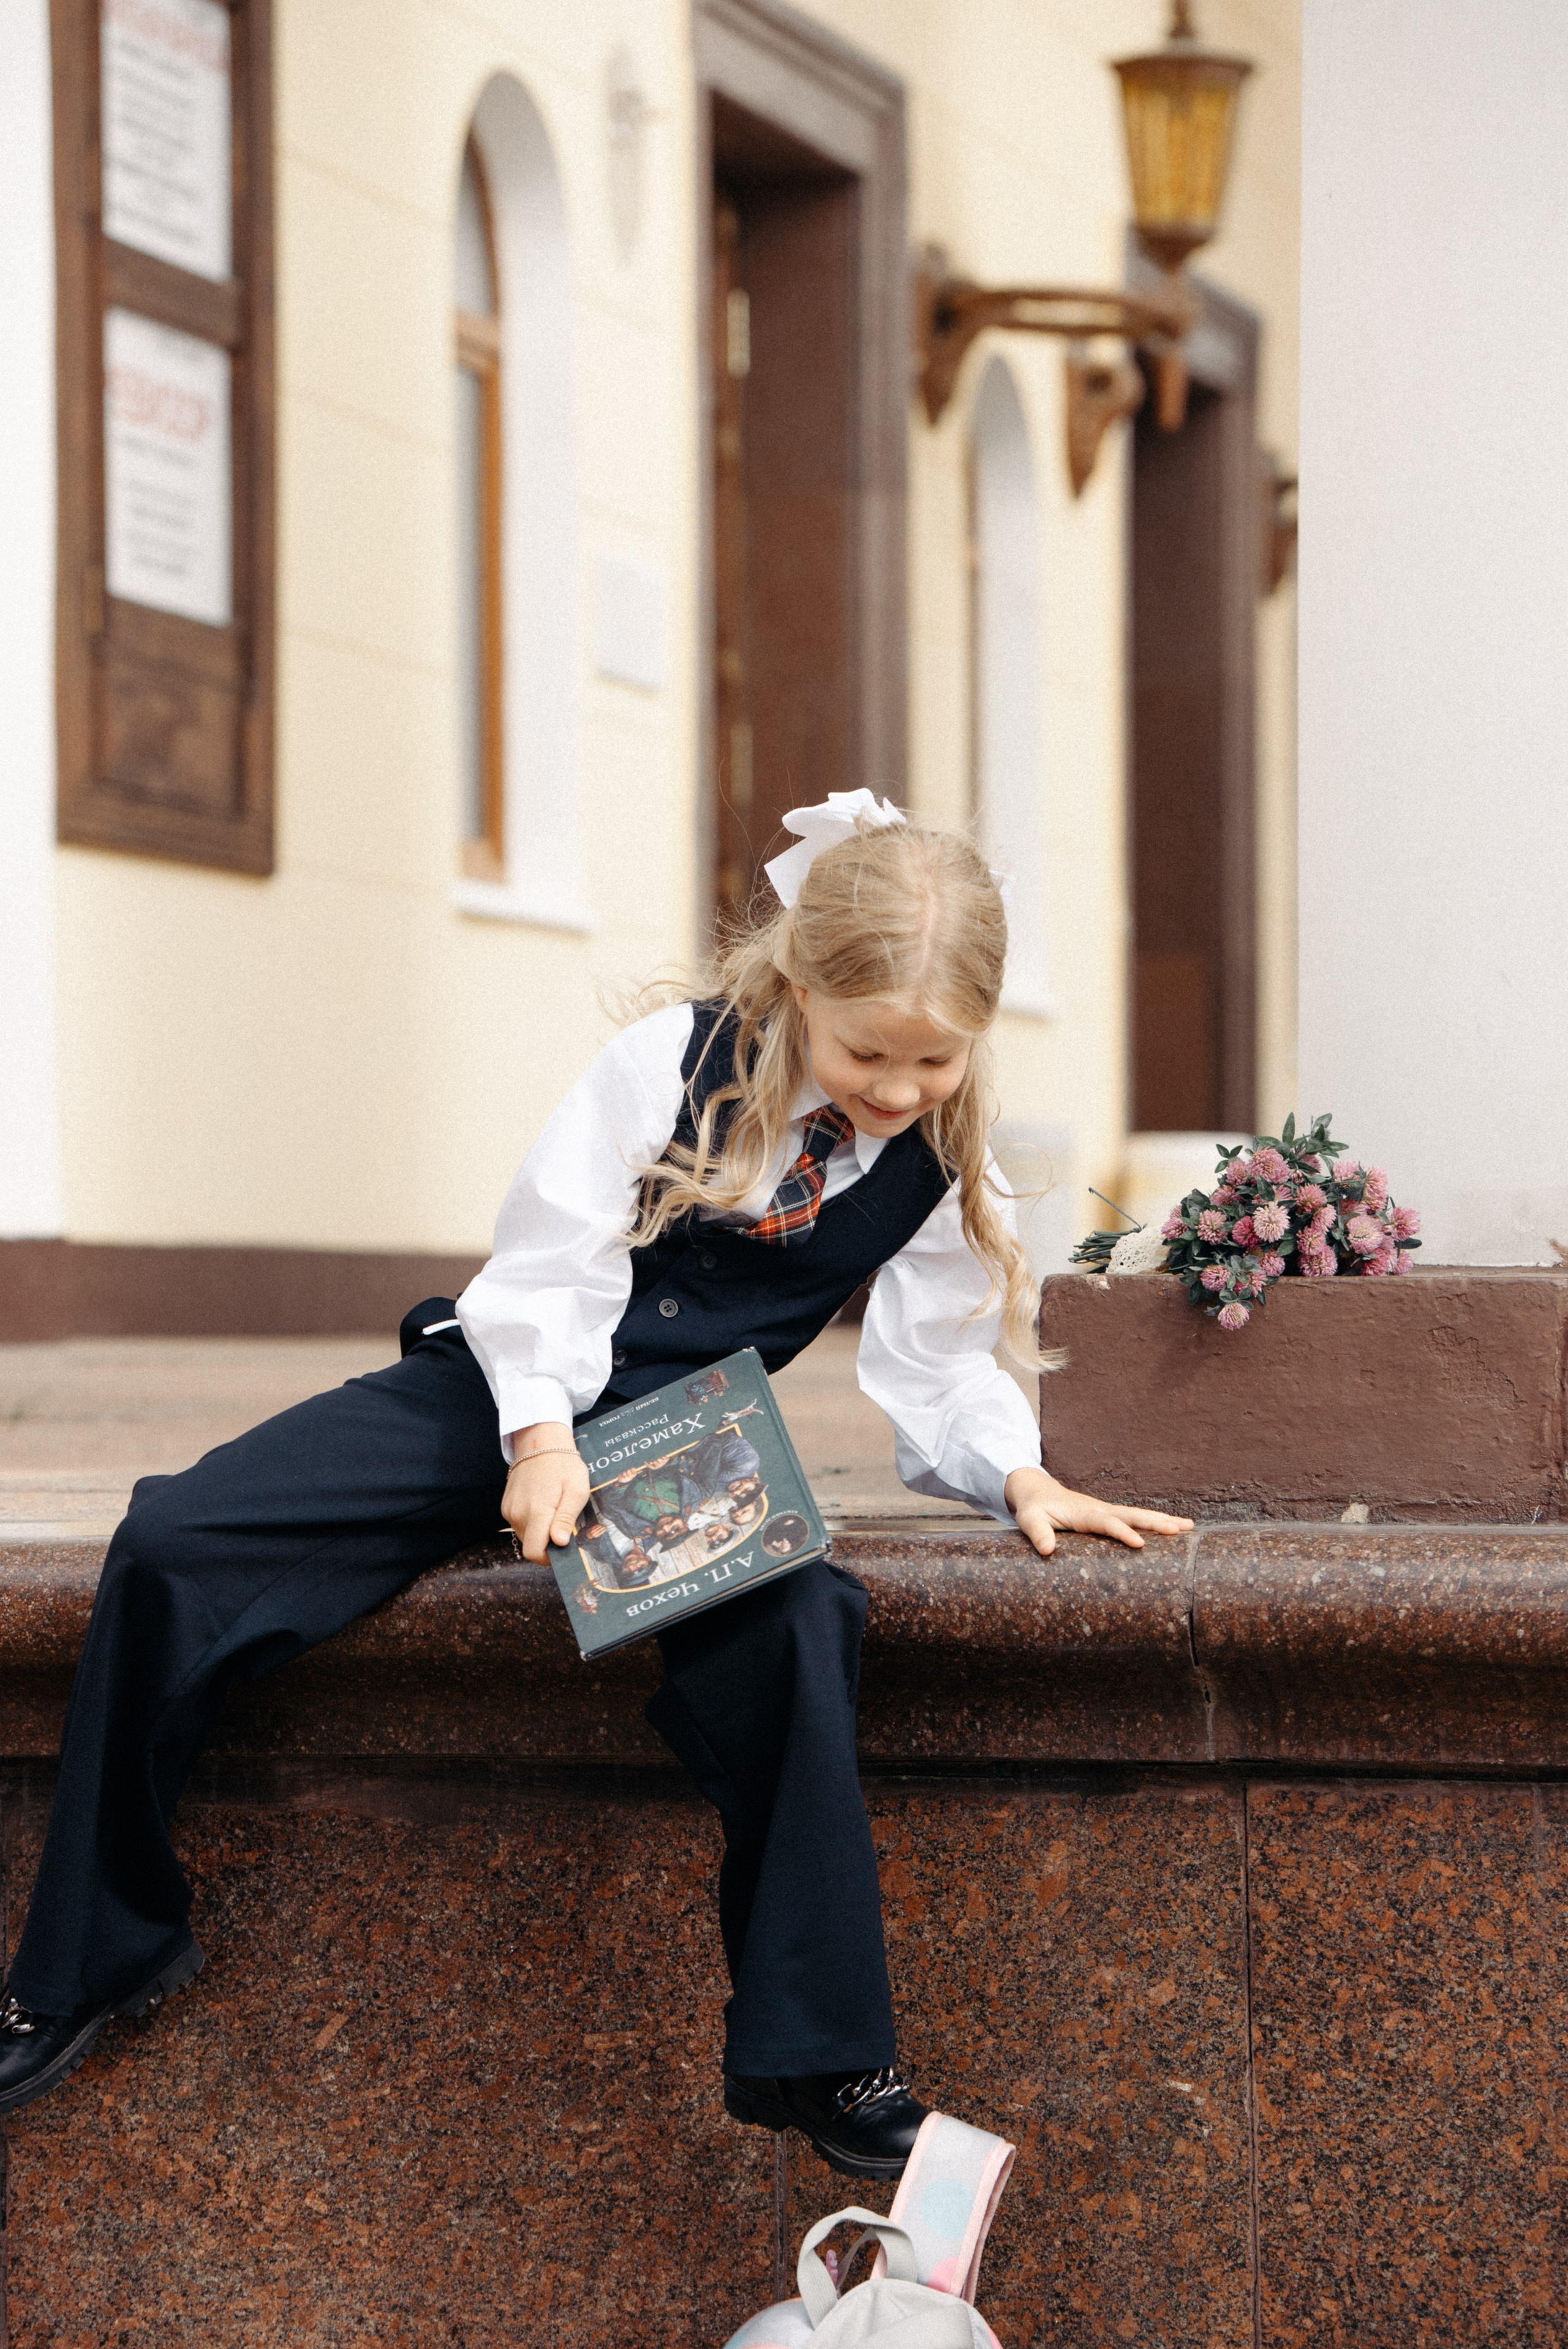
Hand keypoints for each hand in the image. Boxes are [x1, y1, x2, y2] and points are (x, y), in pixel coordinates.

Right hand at [503, 1423, 590, 1561]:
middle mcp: (518, 1514)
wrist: (540, 1441)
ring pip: (526, 1536)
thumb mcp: (576, 1490)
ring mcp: (509, 1510)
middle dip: (548, 1542)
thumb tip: (559, 1543)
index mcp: (537, 1511)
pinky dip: (532, 1521)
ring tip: (553, 1509)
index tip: (563, 1549)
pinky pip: (520, 1524)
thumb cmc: (563, 1465)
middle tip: (563, 1523)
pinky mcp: (506, 1506)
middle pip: (531, 1546)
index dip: (549, 1558)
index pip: (535, 1553)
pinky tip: (543, 1504)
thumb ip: (566, 1518)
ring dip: (540, 1531)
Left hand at [1003, 1465, 1191, 1558]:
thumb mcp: (1029, 1520)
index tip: (1141, 1544)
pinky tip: (1174, 1529)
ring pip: (1138, 1515)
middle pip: (1132, 1515)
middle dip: (1155, 1522)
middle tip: (1180, 1530)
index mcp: (1084, 1514)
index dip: (1123, 1533)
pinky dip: (1155, 1523)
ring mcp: (1107, 1512)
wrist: (1036, 1491)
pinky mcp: (1109, 1516)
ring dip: (1163, 1521)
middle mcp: (1100, 1510)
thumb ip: (1037, 1533)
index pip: (1108, 1523)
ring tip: (1190, 1527)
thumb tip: (1047, 1550)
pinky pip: (1135, 1519)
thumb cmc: (1034, 1508)